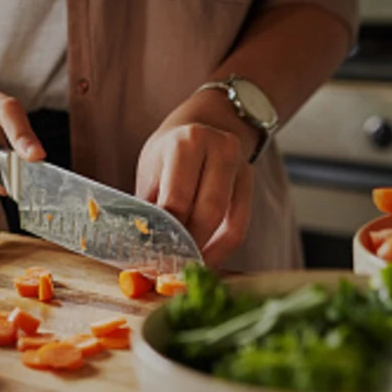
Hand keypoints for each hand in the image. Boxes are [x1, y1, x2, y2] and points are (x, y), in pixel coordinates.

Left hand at [136, 88, 257, 265]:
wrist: (206, 123)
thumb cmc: (170, 152)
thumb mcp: (152, 170)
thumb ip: (149, 207)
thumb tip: (141, 250)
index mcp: (187, 143)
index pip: (176, 200)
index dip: (164, 234)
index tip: (152, 259)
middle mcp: (220, 149)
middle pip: (206, 213)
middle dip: (187, 246)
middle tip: (169, 268)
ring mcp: (240, 166)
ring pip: (226, 223)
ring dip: (205, 251)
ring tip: (184, 266)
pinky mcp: (249, 184)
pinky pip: (239, 226)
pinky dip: (221, 249)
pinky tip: (205, 259)